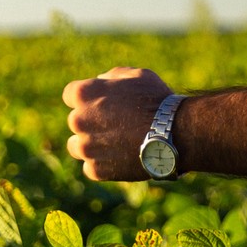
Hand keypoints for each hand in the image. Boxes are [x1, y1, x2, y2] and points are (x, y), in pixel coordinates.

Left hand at [62, 67, 173, 182]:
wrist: (175, 134)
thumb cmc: (157, 100)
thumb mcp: (137, 76)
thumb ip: (112, 77)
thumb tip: (100, 81)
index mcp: (83, 93)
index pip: (71, 95)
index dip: (88, 98)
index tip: (103, 103)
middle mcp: (77, 120)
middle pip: (76, 122)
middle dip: (92, 122)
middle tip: (119, 124)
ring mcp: (86, 147)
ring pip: (78, 147)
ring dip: (93, 144)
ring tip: (118, 144)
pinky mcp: (96, 170)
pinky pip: (92, 167)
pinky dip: (105, 164)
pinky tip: (123, 158)